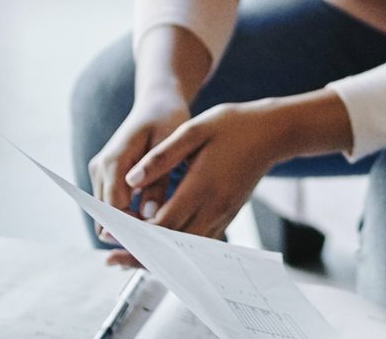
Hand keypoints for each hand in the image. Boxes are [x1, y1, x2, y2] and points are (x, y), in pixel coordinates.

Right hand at [88, 91, 190, 247]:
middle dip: (130, 233)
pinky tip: (154, 221)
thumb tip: (150, 217)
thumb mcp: (169, 146)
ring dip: (129, 227)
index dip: (133, 229)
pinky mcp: (105, 176)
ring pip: (106, 216)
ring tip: (160, 234)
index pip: (114, 208)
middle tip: (160, 245)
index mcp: (113, 160)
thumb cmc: (167, 119)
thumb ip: (158, 182)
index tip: (159, 241)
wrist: (157, 102)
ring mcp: (99, 172)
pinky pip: (111, 206)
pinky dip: (128, 217)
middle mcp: (100, 168)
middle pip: (105, 217)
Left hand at [118, 95, 339, 252]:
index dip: (136, 234)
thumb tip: (131, 179)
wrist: (272, 132)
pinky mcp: (227, 215)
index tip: (112, 236)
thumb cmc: (232, 126)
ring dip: (158, 256)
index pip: (164, 223)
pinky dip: (177, 249)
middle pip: (173, 245)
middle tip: (112, 260)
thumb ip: (162, 156)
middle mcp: (214, 207)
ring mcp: (223, 214)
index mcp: (202, 186)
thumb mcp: (194, 130)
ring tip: (128, 257)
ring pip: (186, 248)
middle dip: (141, 254)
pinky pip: (200, 241)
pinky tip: (158, 246)